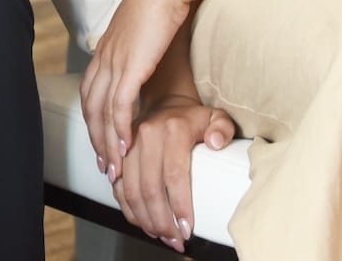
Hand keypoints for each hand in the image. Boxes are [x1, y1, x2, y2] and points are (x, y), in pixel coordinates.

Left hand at [81, 0, 197, 175]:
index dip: (94, 123)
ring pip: (102, 112)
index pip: (90, 94)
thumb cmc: (162, 3)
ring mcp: (115, 62)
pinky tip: (127, 145)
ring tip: (116, 167)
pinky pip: (120, 105)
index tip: (103, 145)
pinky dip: (120, 128)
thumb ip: (140, 52)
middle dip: (97, 141)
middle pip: (91, 109)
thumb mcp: (144, 33)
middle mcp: (104, 58)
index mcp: (105, 51)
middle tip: (106, 167)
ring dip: (108, 143)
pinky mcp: (131, 66)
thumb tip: (148, 65)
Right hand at [112, 94, 236, 251]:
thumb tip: (216, 143)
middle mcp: (146, 135)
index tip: (187, 228)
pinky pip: (118, 187)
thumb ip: (223, 128)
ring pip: (131, 191)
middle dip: (162, 220)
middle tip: (176, 239)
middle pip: (150, 187)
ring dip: (145, 219)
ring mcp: (129, 145)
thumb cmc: (192, 117)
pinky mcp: (119, 155)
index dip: (180, 205)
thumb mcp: (216, 117)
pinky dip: (129, 210)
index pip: (174, 174)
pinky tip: (143, 224)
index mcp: (172, 128)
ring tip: (163, 237)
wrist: (164, 102)